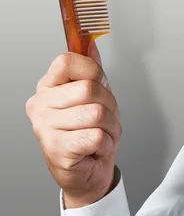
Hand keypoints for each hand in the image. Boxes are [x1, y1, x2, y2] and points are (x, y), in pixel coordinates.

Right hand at [26, 42, 121, 208]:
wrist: (88, 171)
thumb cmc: (91, 133)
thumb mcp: (96, 96)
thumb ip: (92, 70)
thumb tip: (89, 44)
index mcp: (48, 88)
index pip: (67, 61)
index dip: (92, 70)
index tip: (98, 82)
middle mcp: (41, 105)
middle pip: (88, 88)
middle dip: (108, 104)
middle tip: (102, 118)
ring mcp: (45, 128)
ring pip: (96, 113)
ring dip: (109, 126)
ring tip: (99, 134)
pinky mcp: (56, 149)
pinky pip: (97, 135)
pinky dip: (105, 143)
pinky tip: (95, 148)